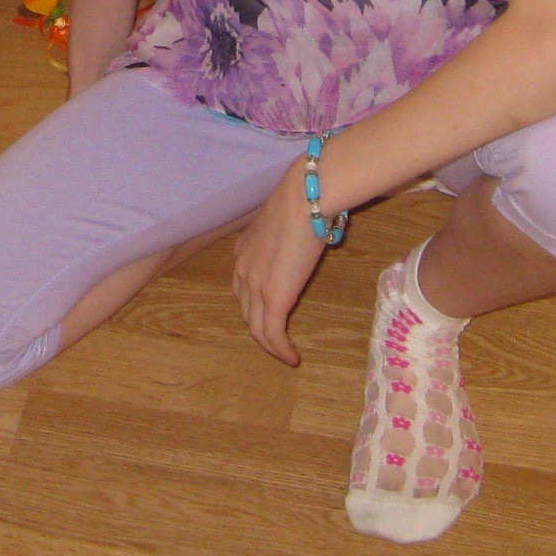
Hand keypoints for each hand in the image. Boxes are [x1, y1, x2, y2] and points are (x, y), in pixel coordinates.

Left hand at [231, 159, 324, 365]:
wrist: (307, 197)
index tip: (270, 312)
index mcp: (244, 250)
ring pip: (257, 328)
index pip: (242, 286)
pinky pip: (273, 334)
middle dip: (260, 328)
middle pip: (247, 310)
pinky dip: (281, 350)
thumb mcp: (288, 218)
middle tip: (278, 339)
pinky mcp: (274, 299)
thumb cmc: (304, 199)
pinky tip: (293, 358)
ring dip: (270, 345)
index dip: (254, 304)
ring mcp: (255, 286)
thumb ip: (290, 231)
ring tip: (285, 354)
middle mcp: (243, 269)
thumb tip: (312, 228)